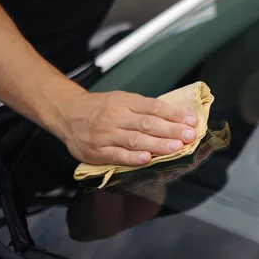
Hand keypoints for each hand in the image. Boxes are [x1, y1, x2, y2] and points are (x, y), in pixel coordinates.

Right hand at [53, 91, 198, 165]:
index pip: (154, 107)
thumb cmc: (100, 107)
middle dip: (171, 130)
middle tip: (189, 135)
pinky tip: (148, 159)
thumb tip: (175, 116)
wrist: (67, 113)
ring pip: (135, 139)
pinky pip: (117, 155)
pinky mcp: (96, 151)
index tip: (191, 120)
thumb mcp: (121, 99)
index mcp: (124, 101)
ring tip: (176, 147)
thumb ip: (144, 108)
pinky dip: (133, 158)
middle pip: (147, 123)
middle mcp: (115, 116)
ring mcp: (105, 134)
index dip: (174, 114)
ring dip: (158, 144)